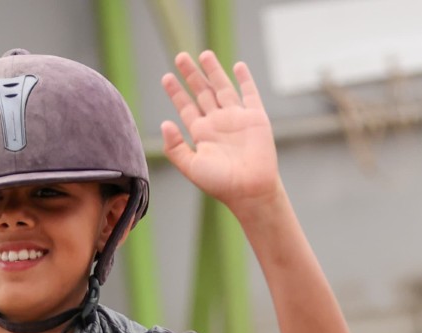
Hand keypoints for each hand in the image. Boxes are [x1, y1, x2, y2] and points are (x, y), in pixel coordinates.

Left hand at [161, 52, 280, 210]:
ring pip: (223, 88)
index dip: (176, 92)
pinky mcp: (256, 118)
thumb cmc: (220, 183)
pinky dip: (245, 80)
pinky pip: (250, 94)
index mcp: (202, 133)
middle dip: (191, 75)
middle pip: (202, 92)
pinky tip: (238, 66)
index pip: (186, 106)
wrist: (250, 190)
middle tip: (180, 57)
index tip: (167, 77)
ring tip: (204, 53)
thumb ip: (175, 147)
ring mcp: (237, 119)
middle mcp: (218, 123)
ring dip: (213, 71)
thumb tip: (164, 123)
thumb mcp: (191, 166)